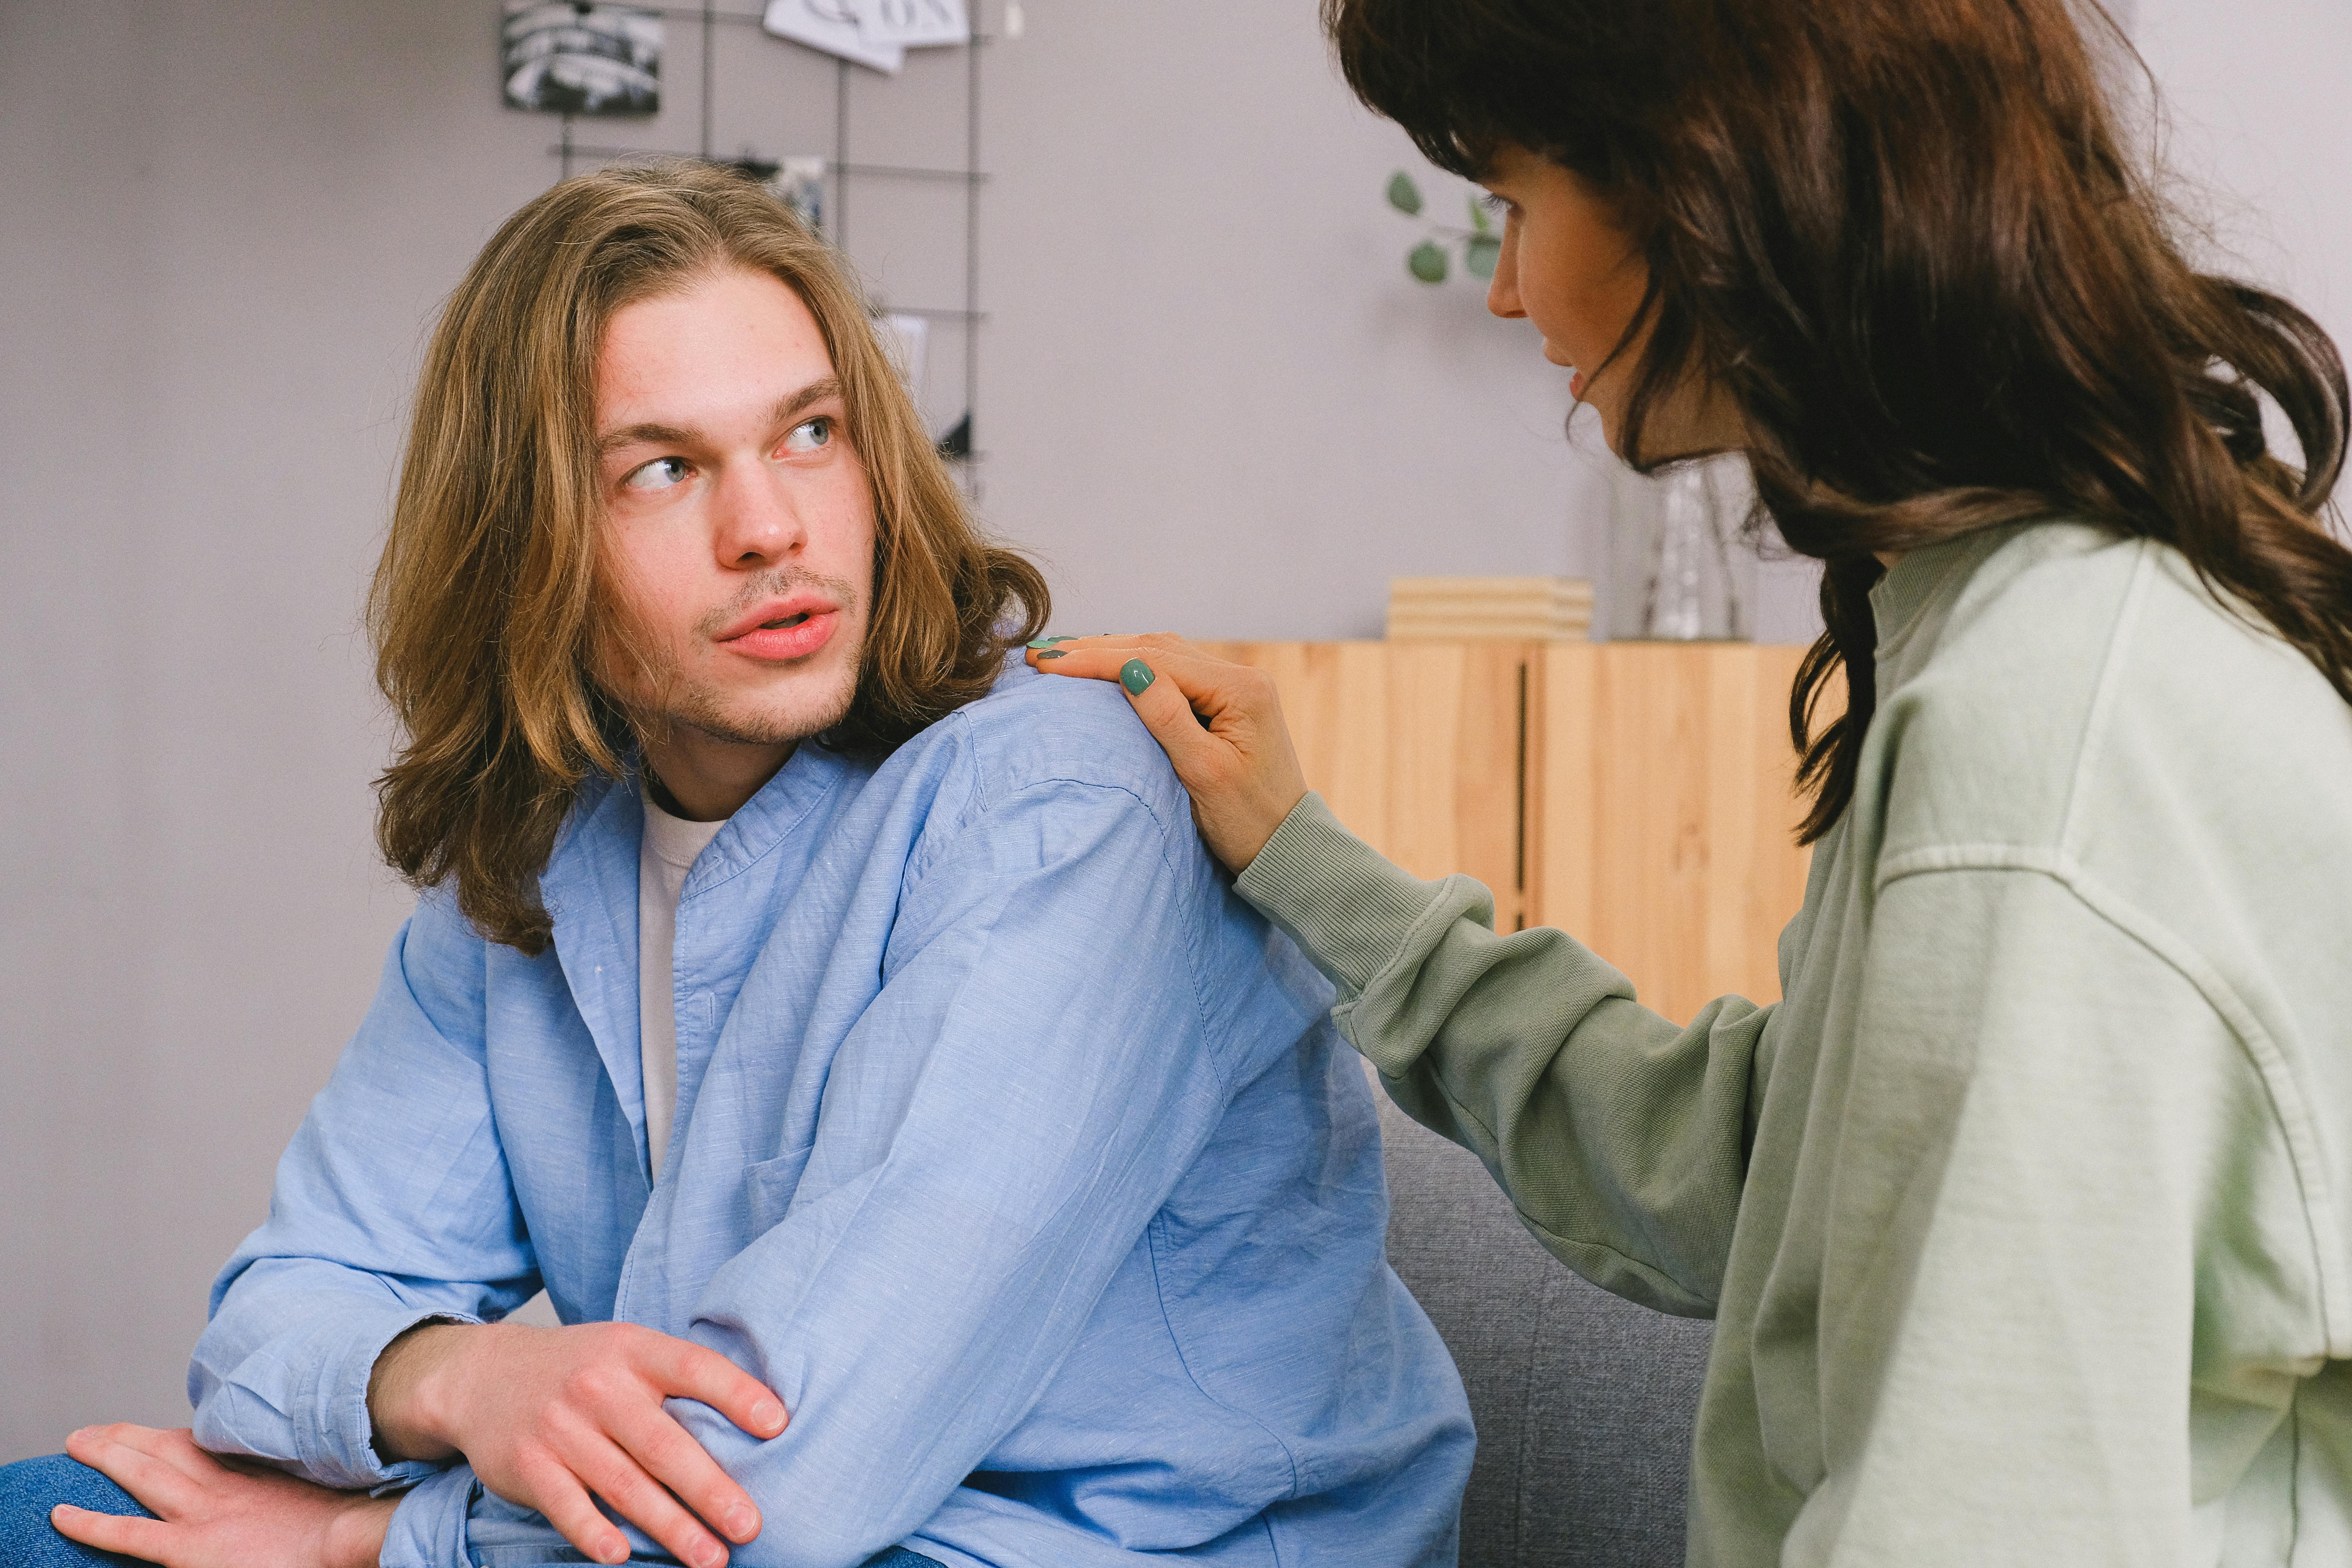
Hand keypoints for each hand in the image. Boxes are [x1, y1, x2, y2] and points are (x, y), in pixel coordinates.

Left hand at [49, 1424, 396, 1567]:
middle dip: (128, 1437)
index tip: (155, 1430)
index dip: (177, 1435)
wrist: (355, 1542)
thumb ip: (321, 1497)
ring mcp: (207, 1516)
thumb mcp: (337, 1506)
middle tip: (92, 1432)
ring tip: (77, 1443)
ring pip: (146, 1475)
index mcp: (264, 1477)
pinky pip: (129, 1533)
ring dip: (109, 1456)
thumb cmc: (354, 1531)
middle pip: (169, 1450)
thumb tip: (340, 1494)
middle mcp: (230, 1490)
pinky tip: (61, 1515)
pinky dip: (92, 1523)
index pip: (209, 1447)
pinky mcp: (191, 1548)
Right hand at [369, 1321, 786, 1567]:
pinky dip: (594, 1533)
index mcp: (633, 1351)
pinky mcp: (528, 1466)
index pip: (694, 1368)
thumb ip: (676, 1377)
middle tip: (750, 1525)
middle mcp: (598, 1387)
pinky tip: (622, 1555)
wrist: (482, 1376)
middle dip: (711, 1489)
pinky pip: (568, 1506)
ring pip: (625, 1485)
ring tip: (711, 1557)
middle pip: (664, 1444)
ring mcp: (560, 1428)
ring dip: (671, 1527)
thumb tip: (757, 1417)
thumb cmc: (579, 1369)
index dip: (738, 1394)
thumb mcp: (626, 1350)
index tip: (778, 1425)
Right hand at [1026, 633, 1308, 873]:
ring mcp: (1234, 689)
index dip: (1097, 659)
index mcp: (1240, 690)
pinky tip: (1105, 670)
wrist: (1287, 848)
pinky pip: (1172, 674)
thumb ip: (1167, 716)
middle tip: (1041, 653)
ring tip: (1062, 655)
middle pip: (1157, 648)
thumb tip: (1128, 669)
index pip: (1155, 660)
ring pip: (1163, 656)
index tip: (1048, 662)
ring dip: (1112, 653)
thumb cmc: (1248, 822)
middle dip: (1097, 648)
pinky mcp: (1226, 705)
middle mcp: (1240, 678)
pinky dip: (1133, 668)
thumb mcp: (1203, 773)